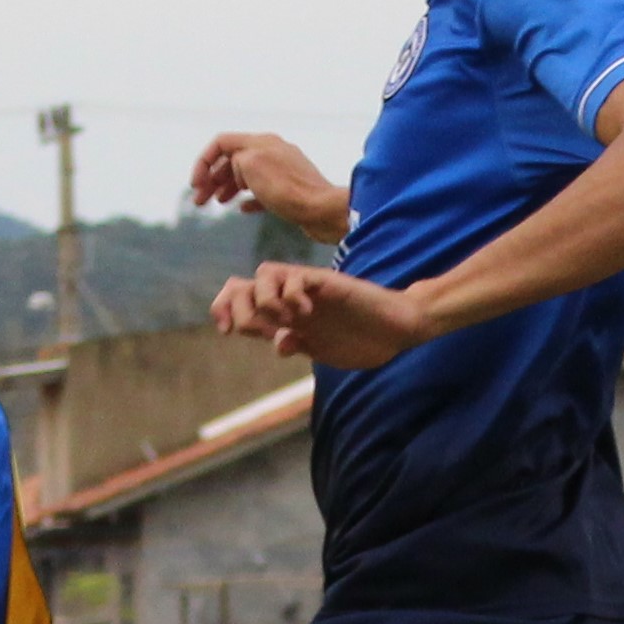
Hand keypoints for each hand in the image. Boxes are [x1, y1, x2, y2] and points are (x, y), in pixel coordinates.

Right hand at [188, 130, 347, 239]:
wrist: (323, 211)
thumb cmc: (288, 189)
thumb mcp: (250, 165)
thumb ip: (235, 159)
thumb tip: (237, 169)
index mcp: (261, 141)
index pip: (221, 143)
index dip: (203, 162)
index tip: (195, 185)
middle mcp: (272, 151)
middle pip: (232, 159)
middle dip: (212, 178)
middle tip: (198, 201)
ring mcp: (282, 171)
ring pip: (246, 175)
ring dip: (226, 187)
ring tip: (215, 203)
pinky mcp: (291, 191)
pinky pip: (263, 191)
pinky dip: (249, 199)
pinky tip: (242, 209)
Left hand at [211, 262, 433, 369]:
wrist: (399, 330)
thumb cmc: (365, 340)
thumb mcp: (325, 351)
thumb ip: (301, 345)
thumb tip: (279, 344)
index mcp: (287, 316)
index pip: (242, 300)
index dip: (224, 309)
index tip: (224, 330)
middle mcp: (292, 298)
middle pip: (244, 283)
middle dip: (236, 305)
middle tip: (252, 327)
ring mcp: (309, 289)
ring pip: (265, 272)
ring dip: (265, 301)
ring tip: (287, 320)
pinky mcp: (327, 282)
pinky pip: (296, 276)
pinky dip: (292, 295)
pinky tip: (306, 314)